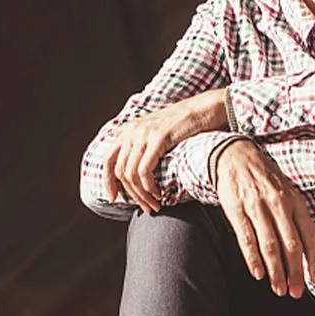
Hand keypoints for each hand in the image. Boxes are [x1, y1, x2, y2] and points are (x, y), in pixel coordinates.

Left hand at [104, 89, 227, 213]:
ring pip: (131, 174)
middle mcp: (132, 130)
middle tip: (146, 207)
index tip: (115, 198)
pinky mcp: (159, 138)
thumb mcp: (157, 132)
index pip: (108, 159)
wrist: (206, 108)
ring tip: (154, 205)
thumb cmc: (186, 125)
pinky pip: (145, 170)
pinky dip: (149, 187)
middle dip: (131, 194)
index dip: (108, 181)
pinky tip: (159, 193)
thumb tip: (135, 173)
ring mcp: (144, 133)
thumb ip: (143, 146)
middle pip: (120, 171)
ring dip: (142, 195)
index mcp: (129, 130)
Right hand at [213, 139, 314, 297]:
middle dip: (295, 272)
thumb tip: (308, 252)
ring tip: (279, 289)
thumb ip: (297, 220)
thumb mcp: (288, 193)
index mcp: (295, 201)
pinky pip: (246, 239)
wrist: (236, 155)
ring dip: (276, 271)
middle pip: (291, 245)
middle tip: (296, 293)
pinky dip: (253, 259)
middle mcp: (279, 204)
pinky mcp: (237, 210)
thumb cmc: (265, 180)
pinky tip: (258, 274)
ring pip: (270, 245)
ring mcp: (257, 207)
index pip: (310, 235)